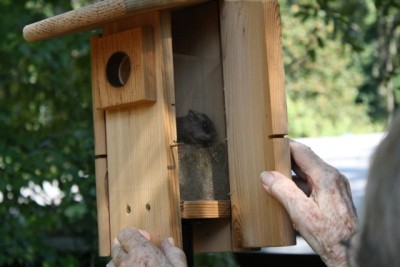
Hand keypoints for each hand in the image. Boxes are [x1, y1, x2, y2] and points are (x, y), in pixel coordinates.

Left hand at [107, 227, 186, 266]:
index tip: (146, 238)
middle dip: (126, 247)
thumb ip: (174, 253)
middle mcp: (126, 264)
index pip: (126, 234)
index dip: (135, 233)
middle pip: (116, 247)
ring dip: (119, 262)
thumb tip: (169, 242)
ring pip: (111, 264)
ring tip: (133, 264)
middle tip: (138, 251)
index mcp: (142, 253)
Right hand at [260, 140, 356, 266]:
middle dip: (285, 161)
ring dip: (291, 175)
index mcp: (326, 176)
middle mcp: (333, 177)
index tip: (270, 144)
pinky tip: (287, 194)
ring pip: (308, 174)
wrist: (351, 253)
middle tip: (267, 161)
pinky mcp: (334, 197)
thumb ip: (282, 190)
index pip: (302, 151)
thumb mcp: (301, 212)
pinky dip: (298, 186)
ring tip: (273, 178)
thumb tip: (266, 175)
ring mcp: (335, 187)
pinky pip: (313, 184)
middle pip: (304, 161)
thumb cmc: (330, 235)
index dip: (285, 146)